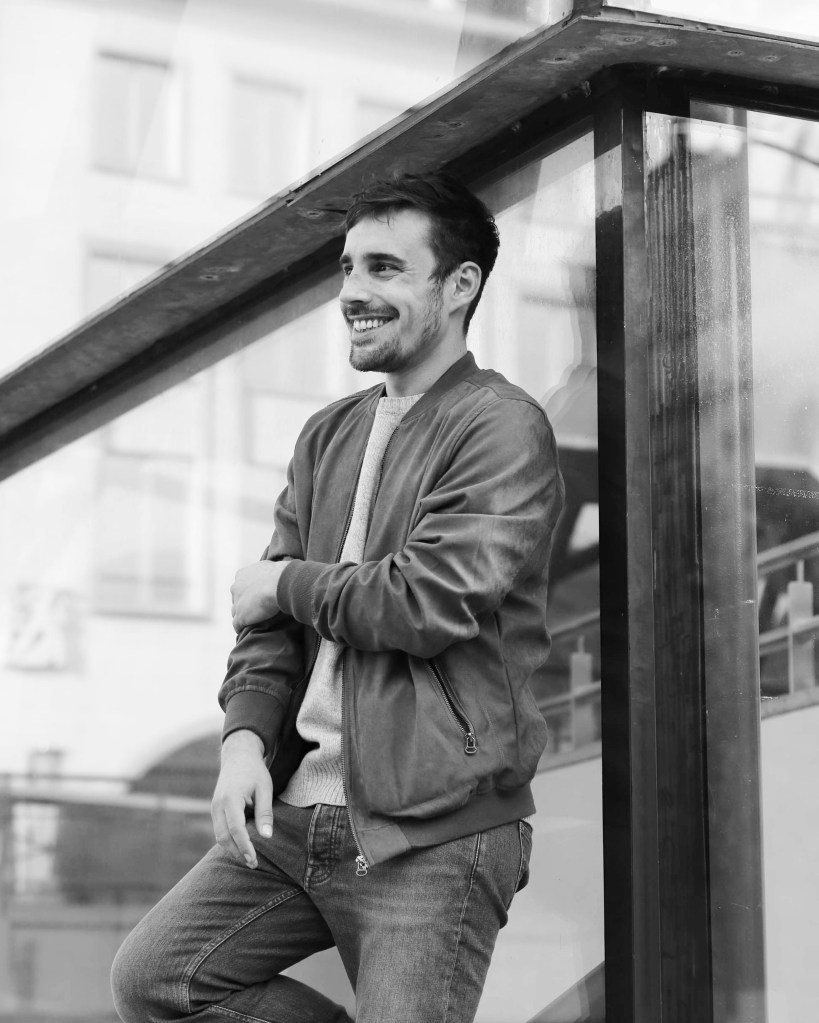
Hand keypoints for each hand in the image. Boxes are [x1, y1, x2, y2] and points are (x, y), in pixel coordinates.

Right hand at [211, 730, 273, 867]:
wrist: (238, 755)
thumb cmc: (254, 771)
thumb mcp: (265, 788)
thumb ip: (265, 812)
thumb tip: (266, 837)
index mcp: (230, 799)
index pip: (236, 829)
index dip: (244, 847)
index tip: (253, 860)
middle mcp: (217, 805)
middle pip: (224, 837)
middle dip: (237, 853)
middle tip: (253, 864)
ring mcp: (214, 807)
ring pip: (219, 836)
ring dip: (232, 849)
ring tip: (249, 859)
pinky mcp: (215, 809)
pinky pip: (220, 830)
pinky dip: (229, 840)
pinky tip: (242, 847)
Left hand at [230, 559, 288, 630]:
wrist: (280, 584)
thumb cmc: (281, 574)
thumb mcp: (272, 567)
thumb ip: (266, 572)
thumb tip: (275, 574)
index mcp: (242, 574)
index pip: (242, 585)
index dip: (250, 592)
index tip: (258, 596)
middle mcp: (236, 587)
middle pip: (237, 598)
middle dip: (244, 603)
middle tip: (257, 608)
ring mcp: (237, 602)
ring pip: (236, 612)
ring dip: (243, 616)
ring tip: (253, 621)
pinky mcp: (241, 616)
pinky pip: (237, 625)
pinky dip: (241, 628)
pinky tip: (248, 630)